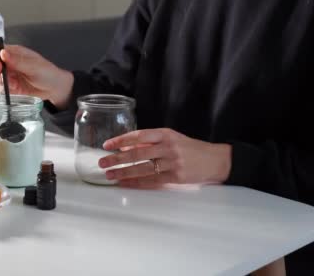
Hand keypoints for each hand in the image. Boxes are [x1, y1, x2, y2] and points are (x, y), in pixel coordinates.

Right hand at [0, 44, 73, 108]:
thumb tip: (3, 53)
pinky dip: (4, 88)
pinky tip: (15, 88)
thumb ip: (17, 61)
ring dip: (0, 81)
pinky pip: (0, 86)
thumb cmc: (47, 73)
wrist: (54, 88)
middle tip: (3, 79)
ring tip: (13, 84)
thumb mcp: (34, 66)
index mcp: (14, 52)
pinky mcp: (9, 85)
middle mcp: (8, 62)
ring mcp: (8, 74)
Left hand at [98, 128, 231, 188]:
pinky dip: (136, 182)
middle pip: (137, 153)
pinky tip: (125, 183)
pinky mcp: (176, 177)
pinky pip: (152, 180)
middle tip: (102, 162)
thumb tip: (126, 147)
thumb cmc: (190, 148)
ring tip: (110, 175)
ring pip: (142, 168)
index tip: (107, 145)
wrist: (215, 160)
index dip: (121, 140)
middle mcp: (168, 147)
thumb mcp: (171, 138)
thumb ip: (150, 142)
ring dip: (123, 172)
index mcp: (165, 134)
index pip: (138, 135)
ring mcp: (173, 162)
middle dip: (117, 158)